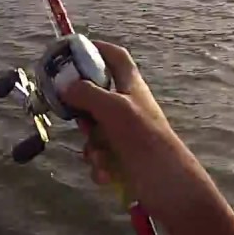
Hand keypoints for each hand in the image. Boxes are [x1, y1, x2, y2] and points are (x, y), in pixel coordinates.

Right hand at [60, 40, 175, 186]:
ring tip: (101, 158)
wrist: (169, 185)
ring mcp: (126, 133)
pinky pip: (99, 156)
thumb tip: (64, 85)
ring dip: (92, 147)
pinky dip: (100, 166)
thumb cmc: (144, 139)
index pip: (115, 57)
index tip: (72, 52)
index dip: (96, 49)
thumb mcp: (113, 109)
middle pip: (94, 97)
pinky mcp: (124, 157)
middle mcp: (128, 106)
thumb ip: (86, 93)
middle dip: (82, 113)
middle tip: (78, 120)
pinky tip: (106, 174)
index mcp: (131, 86)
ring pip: (93, 131)